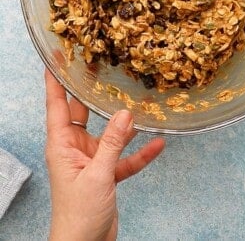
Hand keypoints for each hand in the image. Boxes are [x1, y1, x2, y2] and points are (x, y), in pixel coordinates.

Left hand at [45, 69, 164, 240]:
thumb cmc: (79, 214)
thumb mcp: (97, 174)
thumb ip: (112, 143)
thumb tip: (126, 113)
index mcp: (62, 145)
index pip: (57, 105)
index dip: (56, 82)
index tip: (56, 60)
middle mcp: (76, 148)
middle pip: (83, 113)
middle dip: (91, 93)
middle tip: (100, 69)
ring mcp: (92, 160)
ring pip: (109, 135)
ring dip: (123, 124)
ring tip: (138, 103)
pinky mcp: (107, 173)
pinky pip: (125, 158)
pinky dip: (139, 153)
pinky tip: (157, 144)